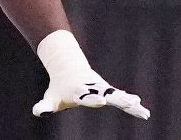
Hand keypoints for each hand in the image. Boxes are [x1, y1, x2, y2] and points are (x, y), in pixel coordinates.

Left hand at [32, 30, 149, 119]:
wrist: (68, 68)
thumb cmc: (59, 87)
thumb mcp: (50, 98)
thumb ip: (44, 106)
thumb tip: (37, 112)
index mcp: (79, 92)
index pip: (86, 96)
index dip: (93, 98)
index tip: (102, 101)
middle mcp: (93, 89)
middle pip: (107, 94)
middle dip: (118, 98)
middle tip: (130, 102)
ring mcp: (102, 89)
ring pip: (117, 96)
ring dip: (129, 102)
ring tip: (142, 109)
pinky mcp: (108, 91)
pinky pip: (121, 98)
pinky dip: (131, 104)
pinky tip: (143, 110)